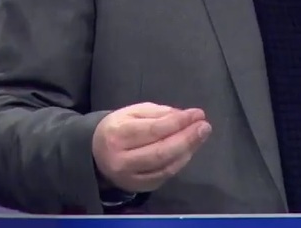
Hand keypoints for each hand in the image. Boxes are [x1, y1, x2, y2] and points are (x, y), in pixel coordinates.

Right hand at [92, 102, 211, 192]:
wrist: (96, 154)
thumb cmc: (119, 128)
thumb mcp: (133, 112)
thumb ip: (159, 113)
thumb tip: (184, 116)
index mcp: (117, 135)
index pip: (153, 130)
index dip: (178, 122)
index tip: (197, 113)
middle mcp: (122, 159)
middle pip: (161, 151)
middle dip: (187, 138)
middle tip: (205, 126)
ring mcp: (130, 177)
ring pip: (165, 166)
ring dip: (188, 150)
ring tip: (201, 135)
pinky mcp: (138, 187)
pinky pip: (165, 175)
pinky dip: (180, 162)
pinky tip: (189, 150)